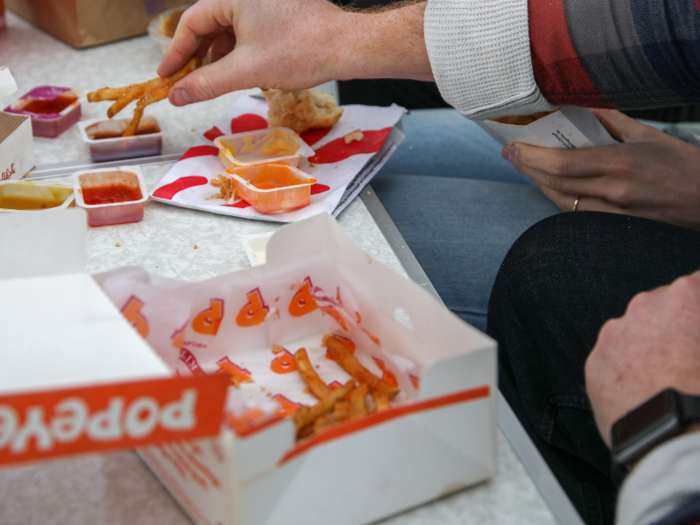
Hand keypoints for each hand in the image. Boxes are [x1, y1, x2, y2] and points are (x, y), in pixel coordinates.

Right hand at [157, 0, 431, 106]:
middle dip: (197, 56)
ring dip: (218, 57)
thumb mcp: (246, 71)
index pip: (192, 23)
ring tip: (211, 83)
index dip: (176, 53)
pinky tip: (238, 73)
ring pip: (229, 30)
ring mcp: (264, 3)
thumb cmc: (301, 51)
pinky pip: (248, 31)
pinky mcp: (278, 13)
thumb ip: (207, 83)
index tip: (166, 77)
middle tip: (185, 83)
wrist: (346, 46)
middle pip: (209, 25)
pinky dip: (238, 52)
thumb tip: (177, 95)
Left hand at [502, 109, 699, 230]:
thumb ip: (613, 121)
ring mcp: (614, 214)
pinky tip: (550, 185)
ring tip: (525, 167)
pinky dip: (558, 197)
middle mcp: (614, 192)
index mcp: (622, 164)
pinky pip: (576, 213)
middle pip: (555, 183)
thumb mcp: (650, 136)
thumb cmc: (686, 166)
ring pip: (562, 201)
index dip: (531, 157)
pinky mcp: (616, 227)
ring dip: (538, 183)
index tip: (513, 146)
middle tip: (509, 154)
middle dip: (526, 168)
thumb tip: (583, 107)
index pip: (563, 163)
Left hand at [585, 270, 699, 446]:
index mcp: (684, 297)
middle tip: (690, 357)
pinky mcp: (594, 364)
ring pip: (633, 332)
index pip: (696, 284)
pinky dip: (626, 369)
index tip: (698, 322)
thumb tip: (698, 333)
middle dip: (677, 324)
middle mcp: (642, 308)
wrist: (679, 446)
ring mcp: (612, 336)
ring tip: (668, 378)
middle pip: (662, 306)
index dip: (699, 306)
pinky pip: (612, 359)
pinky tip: (646, 391)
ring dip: (649, 346)